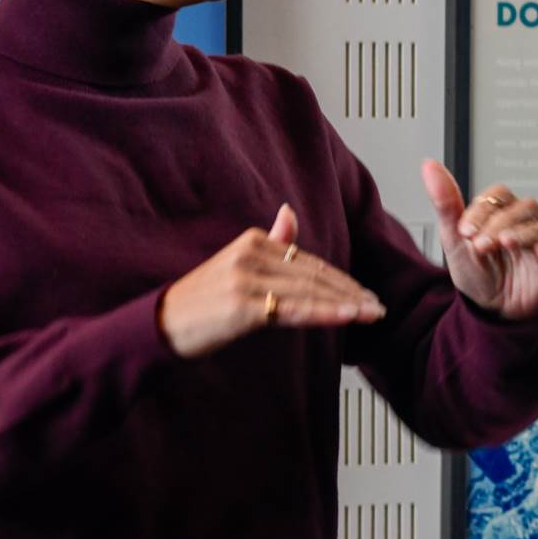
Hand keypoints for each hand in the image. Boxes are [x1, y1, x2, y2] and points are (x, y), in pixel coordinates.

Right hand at [158, 204, 384, 357]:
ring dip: (346, 303)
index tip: (364, 294)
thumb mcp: (235, 265)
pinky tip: (347, 316)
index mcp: (252, 241)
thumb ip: (270, 242)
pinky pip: (294, 309)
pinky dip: (325, 312)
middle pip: (314, 275)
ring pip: (309, 291)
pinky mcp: (243, 306)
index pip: (309, 262)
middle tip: (377, 306)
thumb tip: (289, 213)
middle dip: (350, 292)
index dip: (340, 279)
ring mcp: (246, 279)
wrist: (160, 325)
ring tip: (371, 312)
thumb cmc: (200, 301)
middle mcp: (251, 254)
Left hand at [423, 160, 537, 319]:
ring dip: (520, 233)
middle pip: (523, 206)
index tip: (466, 231)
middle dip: (499, 224)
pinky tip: (537, 255)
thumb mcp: (454, 241)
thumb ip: (446, 203)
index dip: (482, 210)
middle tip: (481, 245)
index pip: (498, 196)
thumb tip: (429, 166)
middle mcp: (523, 223)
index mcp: (500, 214)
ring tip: (503, 245)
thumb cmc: (478, 275)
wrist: (493, 312)